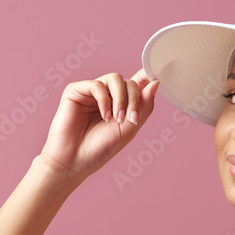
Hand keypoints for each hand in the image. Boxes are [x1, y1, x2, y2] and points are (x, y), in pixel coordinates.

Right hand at [39, 69, 159, 185]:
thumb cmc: (100, 149)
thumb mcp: (130, 129)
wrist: (74, 161)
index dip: (148, 76)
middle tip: (131, 119)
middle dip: (134, 99)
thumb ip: (144, 106)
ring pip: (115, 78)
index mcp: (120, 103)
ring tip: (117, 118)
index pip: (137, 83)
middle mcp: (107, 95)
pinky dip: (104, 99)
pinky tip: (104, 116)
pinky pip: (97, 84)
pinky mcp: (76, 91)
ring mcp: (91, 92)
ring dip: (121, 98)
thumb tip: (155, 81)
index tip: (160, 73)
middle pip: (129, 82)